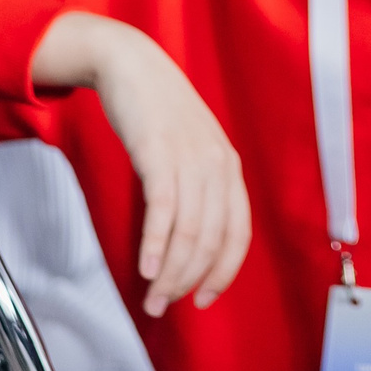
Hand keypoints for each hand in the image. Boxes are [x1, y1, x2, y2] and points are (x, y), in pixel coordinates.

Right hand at [34, 13, 251, 317]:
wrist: (131, 64)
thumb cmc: (157, 113)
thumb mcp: (189, 150)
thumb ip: (196, 188)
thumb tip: (187, 241)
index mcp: (229, 169)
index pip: (238, 235)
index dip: (222, 273)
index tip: (202, 300)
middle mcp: (218, 165)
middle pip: (211, 240)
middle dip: (187, 281)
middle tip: (162, 306)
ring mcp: (190, 158)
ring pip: (188, 231)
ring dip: (169, 272)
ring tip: (151, 298)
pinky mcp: (159, 153)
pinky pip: (163, 208)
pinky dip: (156, 243)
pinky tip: (145, 267)